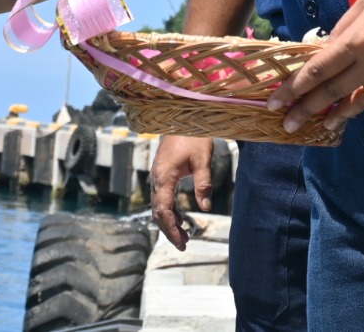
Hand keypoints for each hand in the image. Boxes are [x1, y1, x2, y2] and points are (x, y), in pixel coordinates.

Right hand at [148, 134, 212, 249]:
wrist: (181, 117)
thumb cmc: (193, 136)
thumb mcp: (202, 159)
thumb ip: (203, 184)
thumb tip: (206, 207)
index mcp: (164, 177)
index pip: (163, 211)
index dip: (171, 229)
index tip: (182, 242)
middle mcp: (157, 179)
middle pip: (158, 212)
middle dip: (169, 230)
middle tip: (184, 245)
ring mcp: (158, 176)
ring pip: (159, 206)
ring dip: (169, 222)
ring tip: (185, 237)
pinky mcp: (162, 174)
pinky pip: (162, 198)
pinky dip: (170, 211)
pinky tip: (180, 219)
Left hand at [266, 0, 363, 131]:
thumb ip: (344, 28)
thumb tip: (328, 49)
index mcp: (357, 42)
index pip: (317, 71)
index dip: (294, 89)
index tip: (275, 102)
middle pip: (333, 94)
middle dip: (307, 111)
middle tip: (288, 125)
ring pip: (362, 100)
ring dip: (341, 113)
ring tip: (326, 125)